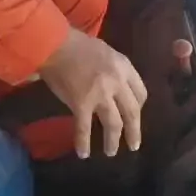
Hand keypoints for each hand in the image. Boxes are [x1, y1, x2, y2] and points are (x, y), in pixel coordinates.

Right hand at [40, 29, 146, 157]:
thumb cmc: (76, 43)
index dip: (138, 107)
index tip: (134, 115)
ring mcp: (100, 94)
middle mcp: (116, 82)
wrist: (55, 43)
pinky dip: (84, 142)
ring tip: (111, 152)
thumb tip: (116, 85)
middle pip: (132, 112)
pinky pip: (84, 128)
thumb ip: (114, 69)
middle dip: (134, 131)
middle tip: (134, 145)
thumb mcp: (105, 51)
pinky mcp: (81, 103)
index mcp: (124, 67)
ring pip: (114, 124)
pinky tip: (83, 153)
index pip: (140, 92)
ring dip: (113, 141)